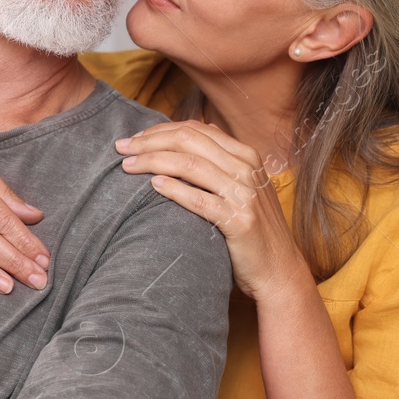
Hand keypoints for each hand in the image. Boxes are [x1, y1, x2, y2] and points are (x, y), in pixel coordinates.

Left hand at [114, 121, 309, 301]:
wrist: (278, 269)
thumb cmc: (251, 226)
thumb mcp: (242, 184)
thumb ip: (220, 158)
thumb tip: (196, 129)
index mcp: (245, 155)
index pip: (194, 129)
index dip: (159, 131)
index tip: (133, 138)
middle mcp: (246, 169)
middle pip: (188, 141)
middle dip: (149, 142)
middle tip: (121, 148)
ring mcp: (245, 194)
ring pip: (190, 165)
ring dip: (153, 162)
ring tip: (128, 166)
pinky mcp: (240, 221)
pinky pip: (199, 199)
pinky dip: (174, 189)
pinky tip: (153, 186)